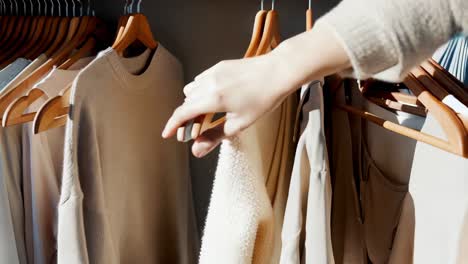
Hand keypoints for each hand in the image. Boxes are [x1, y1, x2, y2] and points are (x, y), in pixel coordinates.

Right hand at [162, 53, 294, 157]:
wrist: (278, 71)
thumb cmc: (264, 99)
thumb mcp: (240, 123)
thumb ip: (215, 137)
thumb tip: (197, 150)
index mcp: (212, 99)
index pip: (183, 113)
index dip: (172, 126)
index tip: (167, 134)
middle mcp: (208, 83)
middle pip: (186, 103)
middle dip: (185, 118)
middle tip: (191, 133)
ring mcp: (213, 72)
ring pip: (192, 89)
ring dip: (193, 103)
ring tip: (205, 116)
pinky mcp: (219, 66)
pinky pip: (201, 80)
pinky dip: (201, 91)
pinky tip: (214, 99)